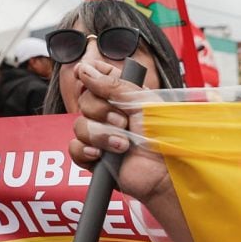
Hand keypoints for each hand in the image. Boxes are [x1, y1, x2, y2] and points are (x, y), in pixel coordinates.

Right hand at [68, 59, 169, 203]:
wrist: (165, 172)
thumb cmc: (164, 138)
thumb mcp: (143, 102)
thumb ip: (113, 85)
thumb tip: (85, 69)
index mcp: (123, 99)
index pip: (96, 79)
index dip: (89, 75)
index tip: (85, 72)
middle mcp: (110, 116)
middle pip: (84, 102)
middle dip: (102, 111)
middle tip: (123, 122)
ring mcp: (101, 137)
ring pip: (79, 125)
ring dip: (101, 135)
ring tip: (123, 145)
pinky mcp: (95, 159)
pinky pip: (74, 148)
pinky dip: (86, 150)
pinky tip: (101, 154)